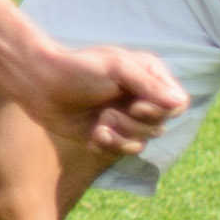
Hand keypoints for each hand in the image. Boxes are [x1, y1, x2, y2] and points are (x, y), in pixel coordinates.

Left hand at [13, 41, 189, 159]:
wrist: (39, 84)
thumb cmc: (78, 69)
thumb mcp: (117, 68)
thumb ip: (149, 85)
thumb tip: (180, 102)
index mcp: (149, 77)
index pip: (177, 104)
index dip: (160, 111)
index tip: (135, 106)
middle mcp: (141, 98)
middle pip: (160, 126)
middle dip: (132, 124)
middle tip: (106, 112)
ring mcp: (125, 117)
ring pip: (142, 142)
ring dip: (118, 136)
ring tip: (97, 124)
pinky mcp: (108, 134)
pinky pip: (121, 151)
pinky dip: (107, 146)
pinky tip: (91, 136)